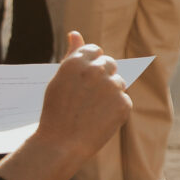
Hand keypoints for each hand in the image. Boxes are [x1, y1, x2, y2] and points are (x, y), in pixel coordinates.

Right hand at [33, 32, 130, 162]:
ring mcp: (112, 86)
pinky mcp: (123, 103)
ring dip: (110, 93)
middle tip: (90, 96)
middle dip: (103, 76)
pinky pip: (124, 100)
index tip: (87, 76)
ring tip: (92, 111)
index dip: (91, 63)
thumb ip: (72, 55)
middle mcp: (96, 70)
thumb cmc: (55, 112)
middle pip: (109, 64)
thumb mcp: (59, 80)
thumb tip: (76, 33)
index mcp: (77, 62)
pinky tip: (100, 120)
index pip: (94, 50)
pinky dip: (115, 109)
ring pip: (118, 82)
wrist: (61, 145)